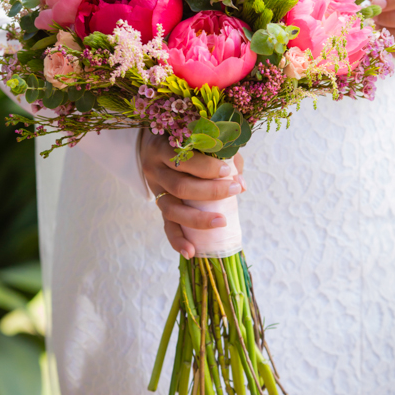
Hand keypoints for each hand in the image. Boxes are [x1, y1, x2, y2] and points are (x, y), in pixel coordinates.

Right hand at [140, 130, 244, 259]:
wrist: (152, 146)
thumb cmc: (186, 142)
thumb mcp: (202, 142)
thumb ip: (224, 157)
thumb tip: (241, 185)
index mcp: (163, 149)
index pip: (183, 160)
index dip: (206, 167)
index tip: (228, 171)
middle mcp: (155, 171)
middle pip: (180, 186)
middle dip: (210, 191)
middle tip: (234, 190)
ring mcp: (156, 191)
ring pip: (172, 209)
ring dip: (198, 219)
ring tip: (221, 222)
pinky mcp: (160, 206)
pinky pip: (167, 226)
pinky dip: (178, 240)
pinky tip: (191, 252)